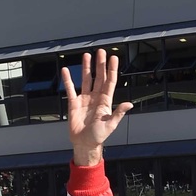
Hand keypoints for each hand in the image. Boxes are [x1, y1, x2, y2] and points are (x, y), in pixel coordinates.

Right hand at [62, 48, 132, 166]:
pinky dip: (68, 80)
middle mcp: (96, 97)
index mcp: (105, 101)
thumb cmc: (98, 136)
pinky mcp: (74, 103)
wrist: (84, 143)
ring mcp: (85, 99)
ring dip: (87, 68)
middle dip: (100, 64)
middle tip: (101, 52)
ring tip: (87, 55)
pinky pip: (70, 88)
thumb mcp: (110, 125)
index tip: (114, 58)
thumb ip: (118, 113)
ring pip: (86, 79)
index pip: (109, 82)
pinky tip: (66, 70)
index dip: (112, 70)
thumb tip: (129, 104)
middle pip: (99, 77)